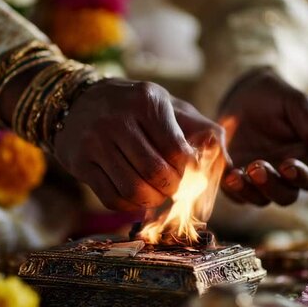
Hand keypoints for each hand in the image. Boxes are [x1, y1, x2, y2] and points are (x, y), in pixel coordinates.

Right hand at [52, 78, 224, 211]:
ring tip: (154, 192)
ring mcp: (95, 141)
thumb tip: (230, 165)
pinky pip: (111, 198)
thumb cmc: (135, 107)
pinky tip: (133, 193)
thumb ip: (202, 130)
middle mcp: (118, 119)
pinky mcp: (79, 162)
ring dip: (150, 200)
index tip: (185, 173)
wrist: (77, 102)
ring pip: (134, 190)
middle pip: (157, 174)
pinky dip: (128, 204)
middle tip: (171, 186)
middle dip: (171, 189)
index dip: (187, 172)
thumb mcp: (168, 105)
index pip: (178, 153)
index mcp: (147, 102)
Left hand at [219, 67, 307, 205]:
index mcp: (306, 160)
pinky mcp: (237, 179)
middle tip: (257, 166)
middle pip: (285, 196)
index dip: (301, 176)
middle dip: (272, 186)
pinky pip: (235, 193)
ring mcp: (259, 180)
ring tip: (236, 176)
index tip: (288, 166)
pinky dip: (230, 188)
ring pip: (260, 199)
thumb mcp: (296, 105)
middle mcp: (284, 176)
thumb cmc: (276, 97)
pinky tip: (225, 175)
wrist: (242, 93)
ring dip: (249, 191)